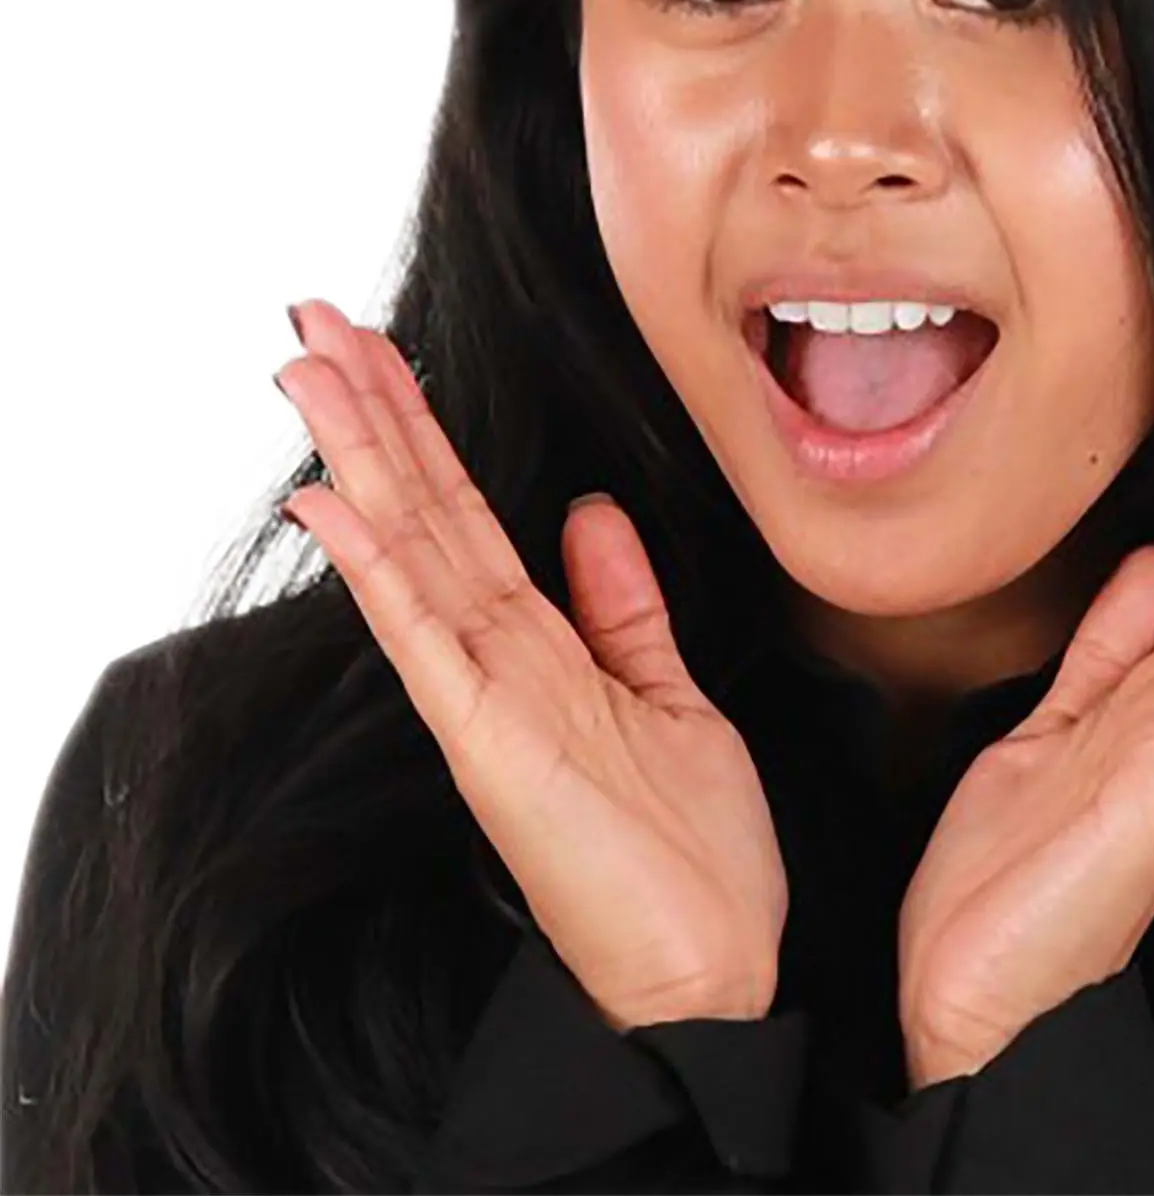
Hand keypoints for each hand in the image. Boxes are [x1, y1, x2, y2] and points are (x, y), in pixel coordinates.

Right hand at [273, 297, 787, 1031]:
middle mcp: (496, 660)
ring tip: (306, 369)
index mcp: (537, 645)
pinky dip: (376, 565)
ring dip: (357, 454)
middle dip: (368, 409)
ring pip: (408, 548)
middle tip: (312, 318)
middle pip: (420, 509)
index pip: (462, 511)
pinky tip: (334, 502)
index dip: (418, 426)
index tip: (375, 349)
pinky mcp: (488, 741)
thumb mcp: (667, 696)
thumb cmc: (693, 856)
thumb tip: (588, 514)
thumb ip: (621, 606)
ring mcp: (483, 697)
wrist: (712, 970)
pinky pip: (423, 634)